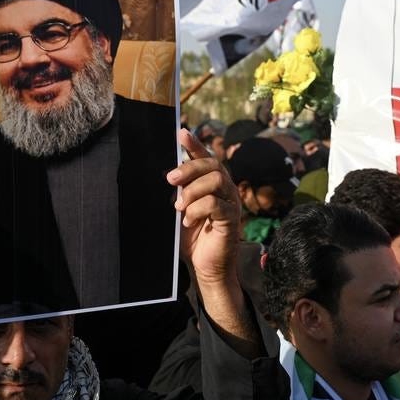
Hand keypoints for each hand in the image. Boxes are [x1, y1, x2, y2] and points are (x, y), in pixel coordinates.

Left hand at [168, 129, 240, 283]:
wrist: (203, 266)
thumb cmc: (191, 238)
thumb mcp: (181, 209)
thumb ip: (179, 191)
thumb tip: (168, 175)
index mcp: (212, 184)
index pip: (205, 158)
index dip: (195, 144)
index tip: (181, 133)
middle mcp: (226, 189)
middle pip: (213, 165)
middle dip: (189, 168)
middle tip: (171, 180)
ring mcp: (231, 203)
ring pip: (216, 180)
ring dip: (193, 191)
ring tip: (179, 207)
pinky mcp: (231, 219)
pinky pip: (216, 204)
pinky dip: (197, 210)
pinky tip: (188, 221)